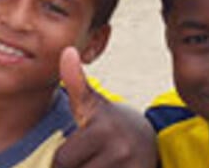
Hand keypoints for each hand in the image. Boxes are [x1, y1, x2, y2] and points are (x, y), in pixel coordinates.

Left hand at [54, 47, 157, 167]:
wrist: (146, 138)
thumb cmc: (107, 122)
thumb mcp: (91, 103)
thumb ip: (75, 81)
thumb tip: (67, 51)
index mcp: (102, 129)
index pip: (62, 161)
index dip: (62, 160)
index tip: (72, 152)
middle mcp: (120, 150)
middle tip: (87, 159)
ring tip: (96, 164)